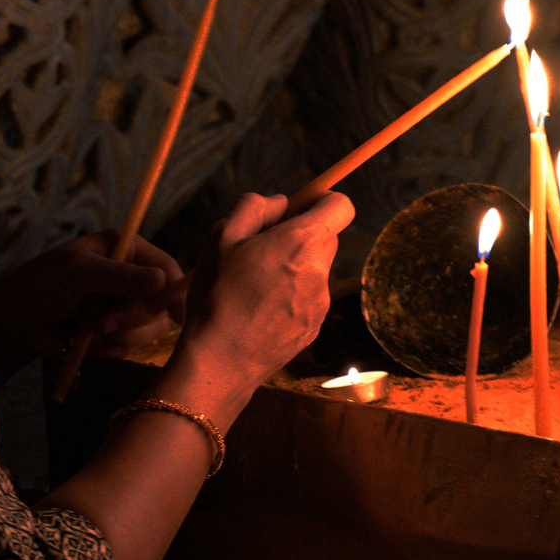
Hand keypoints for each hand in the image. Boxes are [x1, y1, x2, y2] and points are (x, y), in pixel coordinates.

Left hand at [0, 231, 184, 387]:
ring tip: (87, 331)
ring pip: (148, 331)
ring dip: (118, 337)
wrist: (16, 323)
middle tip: (102, 324)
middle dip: (132, 319)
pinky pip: (128, 350)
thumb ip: (119, 277)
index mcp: (125, 251)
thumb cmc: (41, 285)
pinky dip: (107, 350)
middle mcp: (131, 278)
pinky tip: (84, 342)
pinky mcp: (115, 335)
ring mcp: (124, 308)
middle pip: (161, 306)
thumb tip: (161, 281)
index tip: (175, 315)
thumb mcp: (78, 272)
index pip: (166, 268)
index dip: (174, 291)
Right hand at [173, 191, 352, 397]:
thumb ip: (254, 207)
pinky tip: (260, 308)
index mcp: (300, 243)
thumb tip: (281, 202)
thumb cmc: (218, 295)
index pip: (341, 206)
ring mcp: (321, 303)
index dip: (323, 200)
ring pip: (315, 269)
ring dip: (294, 267)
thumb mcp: (222, 237)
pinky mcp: (314, 327)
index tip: (299, 208)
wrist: (221, 359)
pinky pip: (309, 298)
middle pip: (326, 237)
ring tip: (255, 283)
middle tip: (262, 247)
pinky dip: (291, 295)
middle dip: (300, 234)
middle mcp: (319, 271)